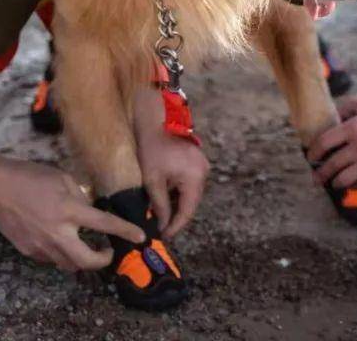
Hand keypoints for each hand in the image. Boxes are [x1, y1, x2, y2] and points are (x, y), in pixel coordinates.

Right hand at [0, 154, 144, 270]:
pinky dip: (61, 254)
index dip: (126, 232)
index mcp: (70, 210)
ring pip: (69, 264)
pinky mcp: (28, 250)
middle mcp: (57, 232)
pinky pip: (51, 259)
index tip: (141, 238)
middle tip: (108, 251)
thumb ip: (80, 197)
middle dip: (102, 261)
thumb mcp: (63, 179)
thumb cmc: (30, 177)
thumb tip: (89, 211)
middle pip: (87, 261)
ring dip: (81, 259)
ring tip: (85, 245)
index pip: (105, 224)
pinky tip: (60, 241)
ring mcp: (41, 245)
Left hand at [134, 88, 209, 238]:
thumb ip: (159, 205)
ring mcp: (202, 166)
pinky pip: (188, 183)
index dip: (175, 227)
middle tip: (158, 227)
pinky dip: (176, 191)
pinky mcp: (196, 161)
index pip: (187, 212)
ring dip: (175, 203)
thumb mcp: (152, 180)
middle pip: (190, 203)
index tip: (162, 237)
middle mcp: (204, 173)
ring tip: (157, 213)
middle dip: (174, 216)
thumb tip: (162, 225)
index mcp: (195, 179)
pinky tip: (163, 195)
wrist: (156, 119)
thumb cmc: (153, 148)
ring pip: (189, 193)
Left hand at [306, 97, 356, 188]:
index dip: (313, 152)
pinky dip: (356, 185)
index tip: (311, 157)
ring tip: (334, 183)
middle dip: (320, 174)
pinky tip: (354, 183)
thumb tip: (334, 128)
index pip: (324, 143)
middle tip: (316, 178)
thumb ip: (351, 118)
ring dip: (336, 183)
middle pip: (331, 165)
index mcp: (354, 127)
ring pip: (344, 179)